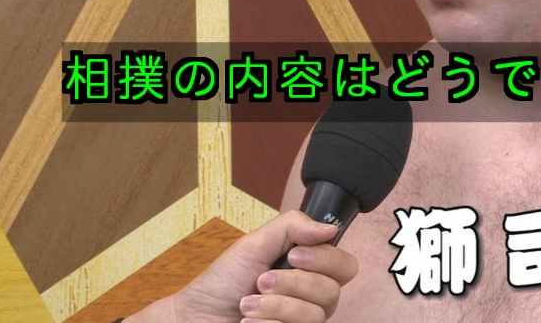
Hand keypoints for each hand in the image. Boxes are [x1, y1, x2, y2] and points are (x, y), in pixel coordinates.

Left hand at [128, 210, 358, 322]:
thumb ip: (293, 227)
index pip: (345, 266)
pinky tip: (248, 322)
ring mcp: (301, 322)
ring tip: (248, 304)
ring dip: (275, 305)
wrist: (195, 316)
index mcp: (310, 271)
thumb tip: (330, 227)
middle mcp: (312, 299)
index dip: (325, 259)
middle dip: (292, 283)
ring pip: (315, 316)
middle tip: (262, 280)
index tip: (293, 255)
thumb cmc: (223, 282)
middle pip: (332, 291)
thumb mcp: (255, 244)